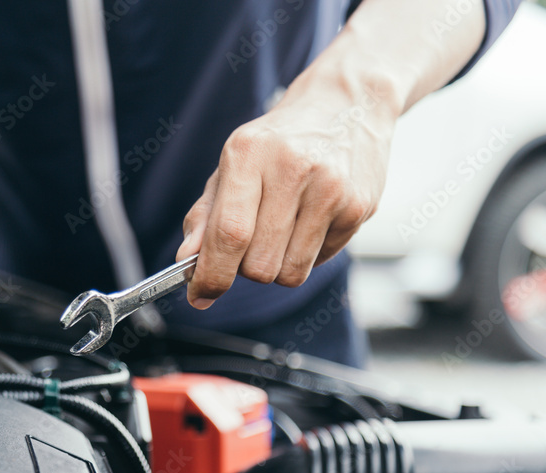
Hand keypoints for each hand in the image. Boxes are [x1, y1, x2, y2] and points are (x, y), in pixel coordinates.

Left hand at [177, 73, 397, 308]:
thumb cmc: (278, 142)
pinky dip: (307, 254)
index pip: (229, 233)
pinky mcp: (358, 208)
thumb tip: (187, 262)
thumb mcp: (232, 165)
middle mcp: (293, 169)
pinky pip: (319, 263)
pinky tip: (310, 219)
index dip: (212, 275)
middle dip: (245, 269)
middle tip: (250, 242)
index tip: (201, 295)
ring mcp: (331, 189)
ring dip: (277, 266)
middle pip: (259, 265)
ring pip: (290, 273)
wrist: (347, 104)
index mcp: (249, 154)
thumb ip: (205, 216)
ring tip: (281, 228)